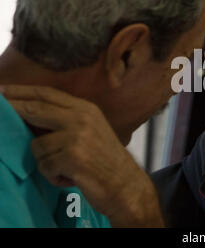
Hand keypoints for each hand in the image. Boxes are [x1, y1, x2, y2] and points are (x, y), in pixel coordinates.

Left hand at [1, 85, 163, 226]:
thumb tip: (30, 114)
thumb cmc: (105, 159)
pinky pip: (44, 166)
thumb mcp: (91, 130)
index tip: (3, 89)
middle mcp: (81, 118)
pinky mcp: (72, 157)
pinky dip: (53, 176)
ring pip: (37, 146)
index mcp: (86, 109)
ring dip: (46, 161)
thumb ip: (67, 119)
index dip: (23, 91)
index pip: (48, 94)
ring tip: (65, 167)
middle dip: (13, 109)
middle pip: (36, 109)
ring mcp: (77, 137)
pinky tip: (70, 177)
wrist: (125, 183)